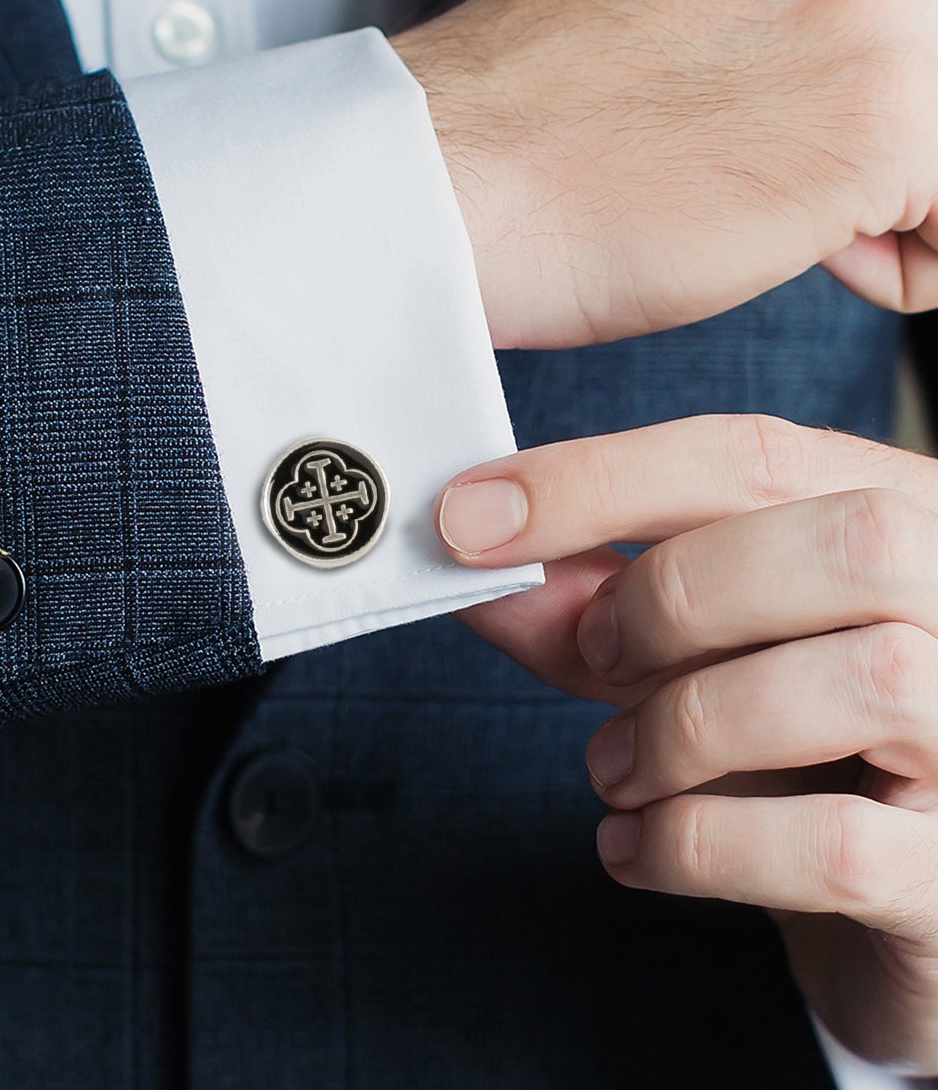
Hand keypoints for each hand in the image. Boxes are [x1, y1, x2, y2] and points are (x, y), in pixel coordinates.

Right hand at [393, 0, 937, 349]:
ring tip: (766, 194)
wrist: (442, 177)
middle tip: (772, 153)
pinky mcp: (890, 114)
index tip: (797, 105)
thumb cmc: (540, 115)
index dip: (891, 67)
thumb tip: (903, 51)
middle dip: (905, 130)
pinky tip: (779, 239)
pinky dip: (896, 261)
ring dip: (898, 194)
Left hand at [435, 415, 937, 1071]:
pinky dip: (698, 844)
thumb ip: (594, 606)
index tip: (470, 516)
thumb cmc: (792, 755)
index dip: (599, 478)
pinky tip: (637, 850)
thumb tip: (472, 557)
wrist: (889, 911)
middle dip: (676, 595)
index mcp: (907, 522)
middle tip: (597, 655)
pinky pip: (834, 846)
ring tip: (616, 770)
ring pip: (864, 681)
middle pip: (847, 542)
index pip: (759, 455)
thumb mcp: (690, 658)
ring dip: (684, 725)